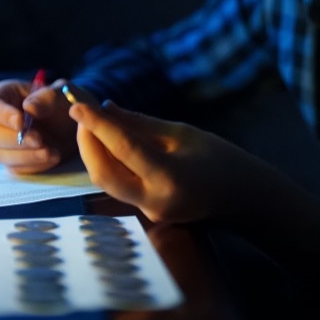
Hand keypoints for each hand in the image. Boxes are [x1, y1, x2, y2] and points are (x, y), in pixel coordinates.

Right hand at [0, 77, 83, 173]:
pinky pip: (14, 168)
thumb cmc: (66, 103)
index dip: (0, 114)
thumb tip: (29, 107)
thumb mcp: (63, 93)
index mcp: (3, 96)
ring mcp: (1, 143)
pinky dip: (33, 165)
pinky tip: (53, 156)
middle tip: (39, 139)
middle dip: (12, 138)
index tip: (20, 121)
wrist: (78, 125)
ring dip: (24, 155)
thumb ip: (48, 97)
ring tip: (51, 151)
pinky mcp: (12, 161)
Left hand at [69, 98, 319, 257]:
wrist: (241, 195)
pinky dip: (109, 163)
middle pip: (103, 174)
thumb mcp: (182, 133)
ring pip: (106, 182)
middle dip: (87, 143)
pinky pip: (119, 186)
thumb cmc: (219, 158)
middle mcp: (154, 200)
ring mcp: (149, 212)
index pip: (123, 148)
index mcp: (169, 176)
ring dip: (93, 154)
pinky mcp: (146, 214)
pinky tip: (108, 144)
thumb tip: (104, 109)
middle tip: (82, 116)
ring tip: (92, 126)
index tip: (77, 105)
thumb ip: (140, 124)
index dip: (97, 125)